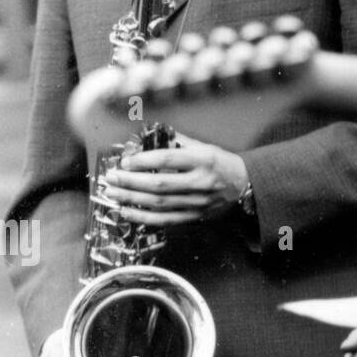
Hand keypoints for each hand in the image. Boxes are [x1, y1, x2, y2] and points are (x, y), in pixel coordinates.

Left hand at [103, 133, 248, 226]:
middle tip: (111, 177)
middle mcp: (200, 182)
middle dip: (131, 181)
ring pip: (159, 203)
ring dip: (131, 199)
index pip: (168, 160)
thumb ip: (178, 143)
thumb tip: (150, 137)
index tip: (126, 161)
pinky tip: (126, 211)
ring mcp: (197, 202)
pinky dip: (142, 217)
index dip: (144, 161)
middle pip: (159, 184)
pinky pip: (165, 220)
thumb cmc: (222, 163)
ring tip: (112, 193)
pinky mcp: (194, 216)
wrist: (244, 185)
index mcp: (203, 160)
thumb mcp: (205, 147)